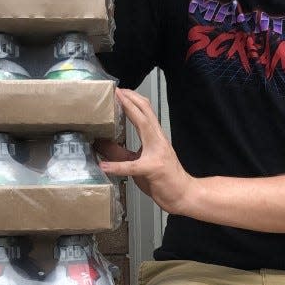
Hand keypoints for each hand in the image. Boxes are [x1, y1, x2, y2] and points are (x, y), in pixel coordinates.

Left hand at [95, 89, 195, 214]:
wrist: (184, 195)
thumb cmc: (164, 179)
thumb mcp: (139, 163)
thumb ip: (120, 154)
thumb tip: (100, 144)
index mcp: (155, 138)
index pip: (145, 112)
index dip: (132, 99)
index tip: (119, 90)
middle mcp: (158, 141)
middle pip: (146, 111)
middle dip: (131, 98)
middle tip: (116, 89)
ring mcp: (157, 153)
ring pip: (144, 125)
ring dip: (129, 111)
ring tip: (116, 103)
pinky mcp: (152, 170)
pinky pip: (132, 166)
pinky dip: (116, 166)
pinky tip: (103, 166)